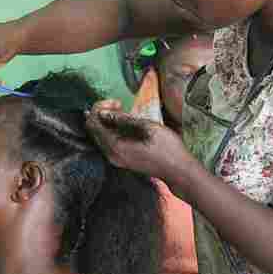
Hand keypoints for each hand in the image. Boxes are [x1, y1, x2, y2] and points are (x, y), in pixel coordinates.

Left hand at [85, 99, 199, 192]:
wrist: (179, 171)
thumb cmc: (168, 149)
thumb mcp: (149, 128)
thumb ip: (125, 119)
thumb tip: (104, 112)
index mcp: (116, 147)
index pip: (94, 124)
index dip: (101, 108)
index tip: (118, 102)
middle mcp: (111, 156)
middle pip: (93, 130)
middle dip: (102, 113)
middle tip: (119, 104)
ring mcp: (116, 160)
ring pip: (100, 136)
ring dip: (106, 121)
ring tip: (122, 111)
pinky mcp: (121, 160)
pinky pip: (108, 142)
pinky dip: (111, 129)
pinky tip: (124, 123)